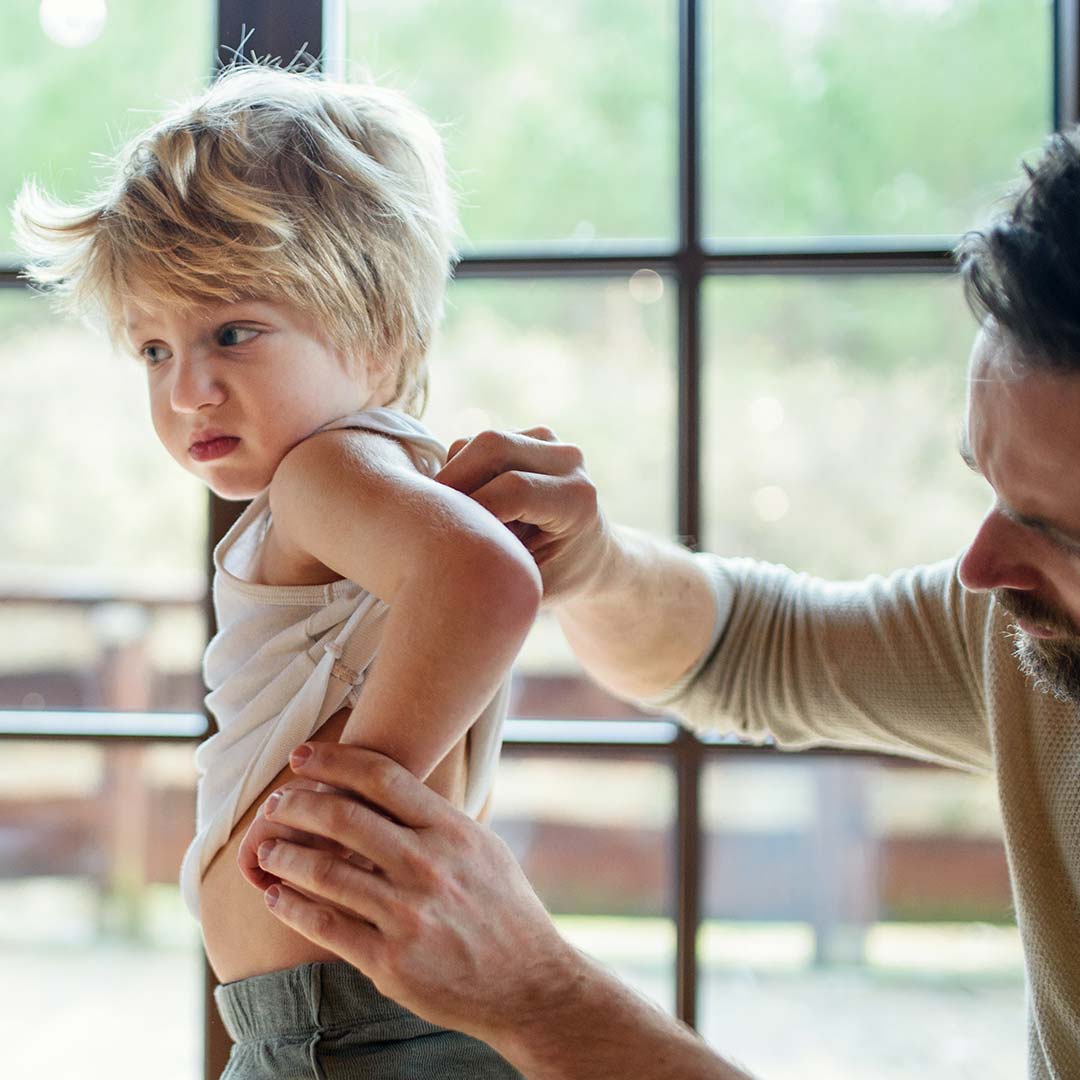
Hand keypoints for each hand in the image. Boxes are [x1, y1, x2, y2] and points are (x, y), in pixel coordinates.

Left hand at [255, 741, 578, 1040]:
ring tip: (266, 852)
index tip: (301, 757)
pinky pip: (326, 926)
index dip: (334, 761)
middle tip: (274, 806)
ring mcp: (408, 915)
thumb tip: (389, 789)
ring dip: (285, 856)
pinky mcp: (391, 962)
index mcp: (451, 831)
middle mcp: (428, 866)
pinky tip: (277, 897)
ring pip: (326, 873)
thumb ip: (436, 820)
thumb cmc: (504, 910)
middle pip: (344, 818)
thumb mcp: (482, 849)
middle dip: (297, 805)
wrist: (530, 984)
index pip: (382, 778)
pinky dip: (293, 907)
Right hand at [434, 427, 613, 606]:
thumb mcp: (533, 588)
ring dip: (452, 477)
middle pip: (492, 446)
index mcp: (576, 499)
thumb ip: (498, 569)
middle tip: (428, 518)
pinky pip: (475, 444)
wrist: (588, 557)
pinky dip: (458, 471)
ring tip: (454, 518)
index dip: (471, 511)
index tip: (446, 541)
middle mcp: (567, 460)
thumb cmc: (558, 580)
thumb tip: (447, 558)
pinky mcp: (527, 436)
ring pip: (477, 442)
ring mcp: (549, 442)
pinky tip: (467, 505)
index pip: (513, 490)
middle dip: (451, 479)